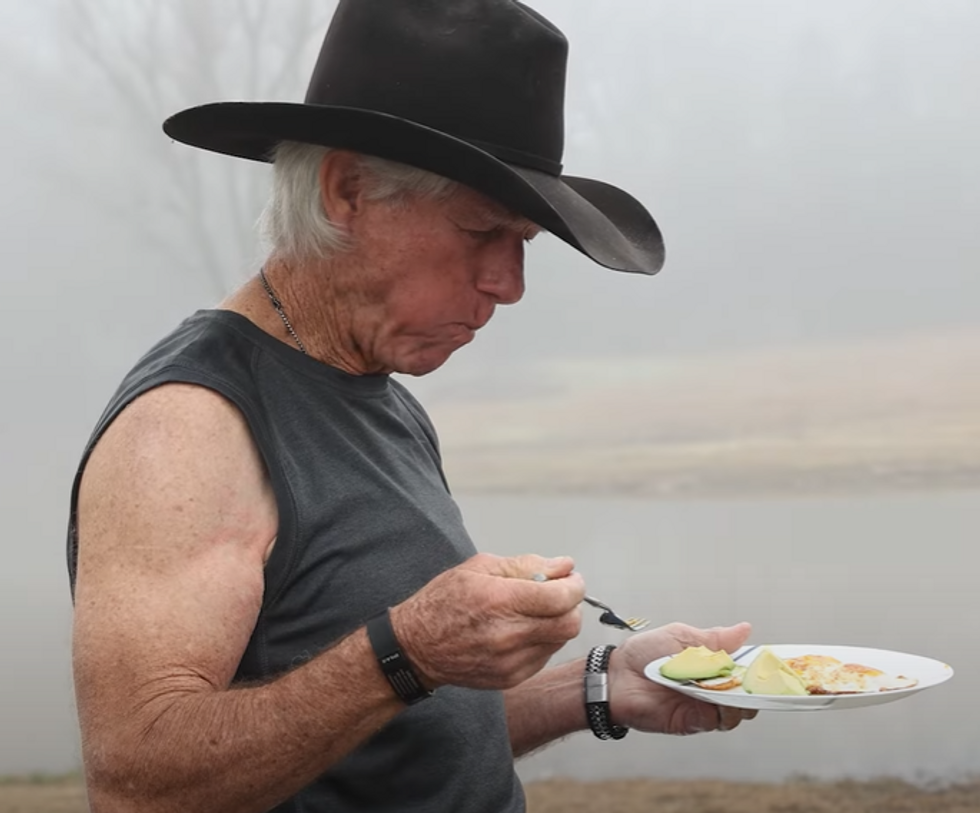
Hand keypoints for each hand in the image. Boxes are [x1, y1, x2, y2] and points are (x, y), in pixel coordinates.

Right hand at [391, 553, 584, 690]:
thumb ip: (527, 565)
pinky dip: (542, 640)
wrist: (417, 647)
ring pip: (560, 641)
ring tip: (533, 612)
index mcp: (499, 600)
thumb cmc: (443, 602)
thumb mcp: (480, 568)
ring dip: (556, 623)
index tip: (571, 580)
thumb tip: (564, 566)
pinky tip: (521, 630)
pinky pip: (543, 656)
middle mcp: (508, 634)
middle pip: (569, 624)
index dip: (575, 586)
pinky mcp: (510, 678)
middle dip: (571, 606)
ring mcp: (510, 661)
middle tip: (558, 595)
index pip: (561, 598)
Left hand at [608, 622, 757, 734]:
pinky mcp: (693, 721)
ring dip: (743, 699)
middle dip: (759, 686)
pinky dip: (725, 710)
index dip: (761, 668)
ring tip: (740, 686)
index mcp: (710, 665)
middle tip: (762, 677)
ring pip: (738, 710)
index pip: (744, 670)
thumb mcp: (682, 637)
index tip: (775, 663)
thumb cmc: (643, 653)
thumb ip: (715, 639)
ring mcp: (704, 706)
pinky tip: (722, 698)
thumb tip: (745, 629)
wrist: (616, 675)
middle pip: (748, 693)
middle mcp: (711, 688)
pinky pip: (719, 720)